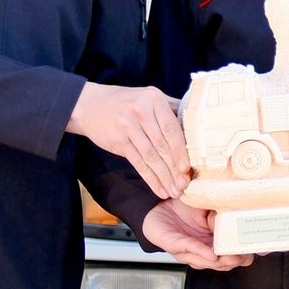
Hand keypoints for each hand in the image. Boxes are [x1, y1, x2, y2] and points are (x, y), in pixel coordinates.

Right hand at [68, 83, 190, 198]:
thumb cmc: (127, 103)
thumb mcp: (149, 98)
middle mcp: (141, 111)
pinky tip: (158, 189)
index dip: (181, 150)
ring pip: (151, 156)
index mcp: (154, 99)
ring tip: (174, 191)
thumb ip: (170, 109)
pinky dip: (150, 178)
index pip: (172, 128)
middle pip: (162, 144)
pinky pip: (138, 163)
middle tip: (184, 185)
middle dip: (174, 168)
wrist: (91, 104)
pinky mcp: (118, 141)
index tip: (188, 167)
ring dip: (164, 177)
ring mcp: (128, 126)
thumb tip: (197, 127)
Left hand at [141, 200, 253, 270]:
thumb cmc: (184, 205)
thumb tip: (245, 202)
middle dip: (237, 260)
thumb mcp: (209, 203)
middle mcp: (204, 250)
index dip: (249, 253)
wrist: (158, 205)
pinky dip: (201, 252)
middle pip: (225, 262)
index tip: (262, 250)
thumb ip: (224, 206)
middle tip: (246, 256)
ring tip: (232, 257)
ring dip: (222, 261)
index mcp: (215, 241)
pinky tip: (211, 254)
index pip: (236, 252)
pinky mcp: (175, 245)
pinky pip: (190, 249)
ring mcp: (190, 251)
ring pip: (209, 261)